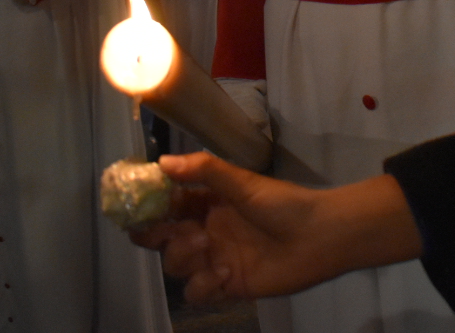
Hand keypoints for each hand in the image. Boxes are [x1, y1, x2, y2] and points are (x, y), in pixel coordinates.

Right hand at [133, 154, 421, 303]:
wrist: (320, 236)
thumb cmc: (283, 203)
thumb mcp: (243, 182)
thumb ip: (204, 171)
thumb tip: (163, 162)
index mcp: (206, 203)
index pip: (165, 205)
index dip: (147, 206)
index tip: (135, 204)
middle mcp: (205, 230)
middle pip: (161, 240)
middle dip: (158, 236)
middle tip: (172, 231)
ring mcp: (214, 259)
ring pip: (175, 266)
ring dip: (183, 257)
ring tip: (206, 245)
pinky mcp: (227, 285)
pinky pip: (198, 292)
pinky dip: (205, 285)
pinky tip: (227, 273)